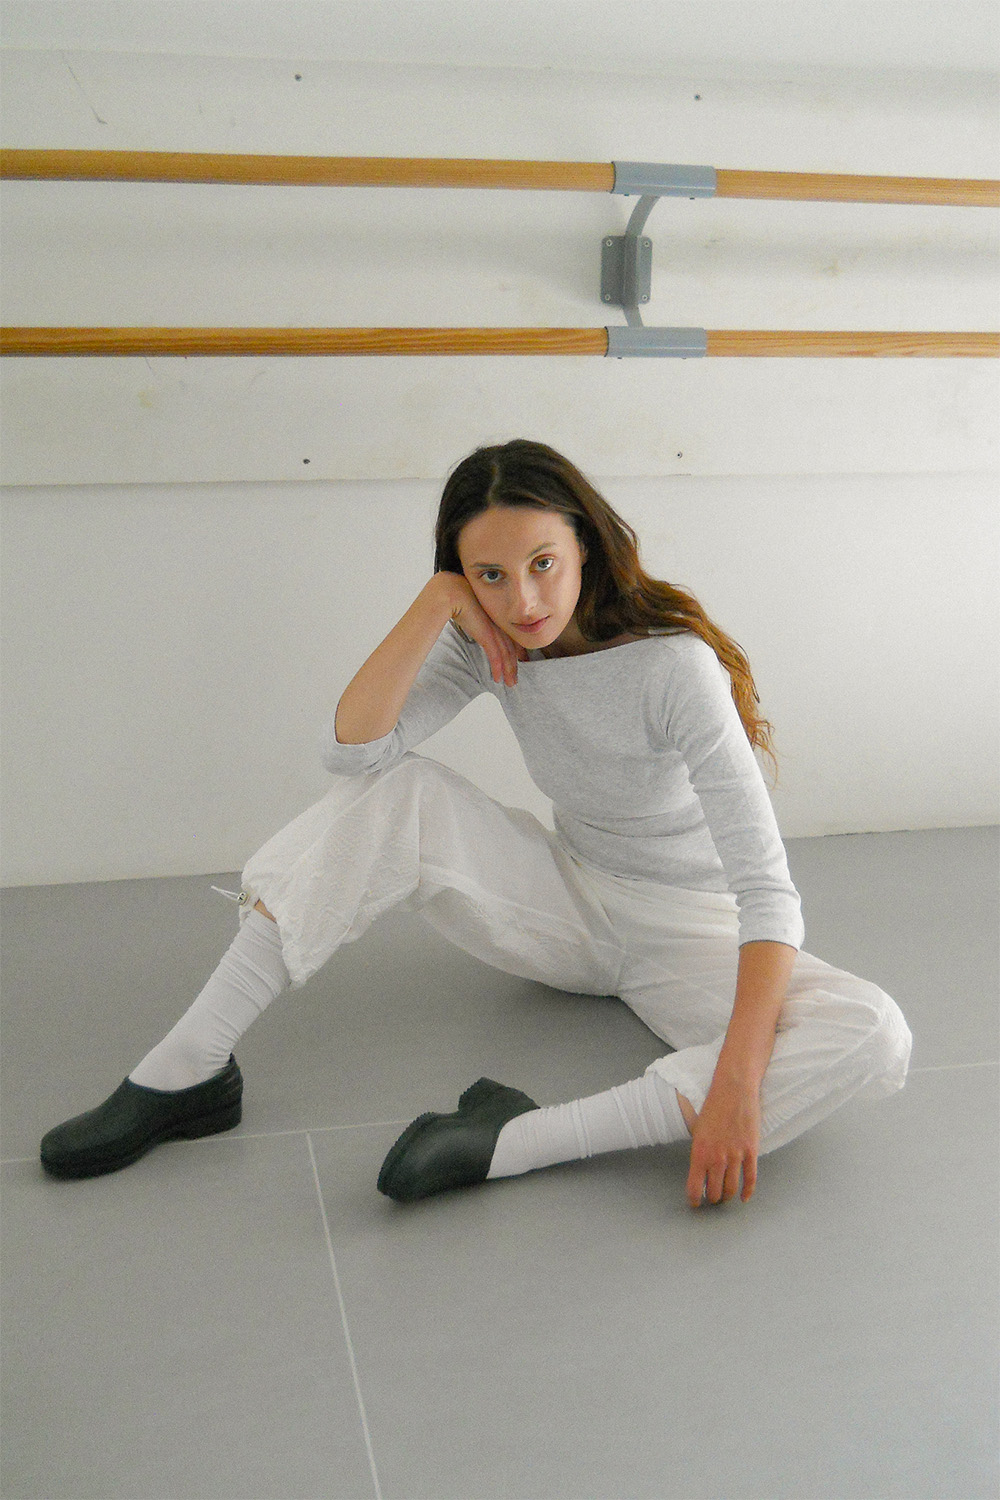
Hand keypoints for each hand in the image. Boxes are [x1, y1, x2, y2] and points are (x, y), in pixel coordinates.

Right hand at [439, 572, 528, 687]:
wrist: (450, 591)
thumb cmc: (454, 597)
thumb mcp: (469, 610)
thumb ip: (474, 619)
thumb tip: (470, 622)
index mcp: (495, 615)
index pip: (508, 636)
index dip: (515, 651)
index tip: (517, 661)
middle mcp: (498, 622)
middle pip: (510, 646)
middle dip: (514, 664)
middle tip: (514, 678)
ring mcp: (493, 628)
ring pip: (506, 653)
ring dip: (508, 670)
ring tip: (510, 683)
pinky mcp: (486, 634)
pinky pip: (495, 655)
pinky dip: (497, 668)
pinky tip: (497, 678)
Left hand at [685, 1073, 761, 1207]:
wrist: (733, 1090)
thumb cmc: (713, 1107)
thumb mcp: (697, 1131)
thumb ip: (700, 1153)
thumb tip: (701, 1172)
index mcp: (699, 1153)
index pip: (694, 1187)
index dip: (694, 1200)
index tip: (696, 1203)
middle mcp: (716, 1158)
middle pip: (714, 1192)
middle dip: (712, 1199)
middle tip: (711, 1199)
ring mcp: (735, 1156)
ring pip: (731, 1188)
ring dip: (727, 1197)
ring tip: (725, 1198)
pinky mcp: (751, 1151)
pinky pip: (751, 1178)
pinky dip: (748, 1192)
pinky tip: (744, 1197)